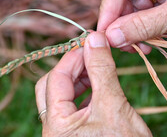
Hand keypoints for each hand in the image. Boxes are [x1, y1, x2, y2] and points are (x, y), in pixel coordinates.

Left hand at [35, 31, 151, 135]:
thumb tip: (93, 39)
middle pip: (51, 86)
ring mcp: (62, 133)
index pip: (56, 77)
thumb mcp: (114, 106)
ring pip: (61, 96)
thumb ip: (102, 70)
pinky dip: (83, 93)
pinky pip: (71, 108)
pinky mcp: (73, 135)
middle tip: (93, 56)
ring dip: (78, 79)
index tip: (91, 42)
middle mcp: (53, 129)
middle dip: (72, 67)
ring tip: (99, 69)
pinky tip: (99, 87)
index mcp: (56, 124)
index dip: (73, 57)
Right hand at [97, 0, 166, 52]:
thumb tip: (112, 36)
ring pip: (134, 1)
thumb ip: (142, 26)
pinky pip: (146, 5)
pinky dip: (144, 23)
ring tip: (139, 46)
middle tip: (122, 44)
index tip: (105, 33)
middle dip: (122, 20)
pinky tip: (148, 39)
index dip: (109, 9)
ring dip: (133, 25)